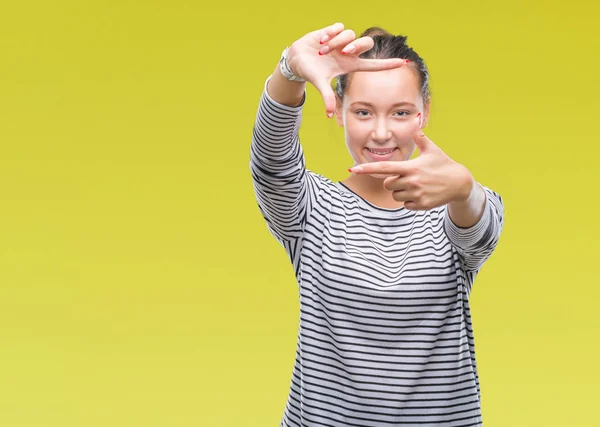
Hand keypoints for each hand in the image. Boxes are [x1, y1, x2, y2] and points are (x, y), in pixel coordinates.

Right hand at [287, 22, 408, 116]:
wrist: (297, 59)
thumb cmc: (311, 72)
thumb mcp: (319, 84)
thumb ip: (326, 97)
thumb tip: (328, 115)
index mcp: (350, 65)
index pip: (373, 65)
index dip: (388, 64)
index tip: (403, 63)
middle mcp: (348, 52)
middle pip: (366, 43)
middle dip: (356, 46)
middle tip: (343, 51)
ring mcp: (342, 41)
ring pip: (350, 34)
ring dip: (336, 42)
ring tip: (323, 50)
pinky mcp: (333, 31)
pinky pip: (339, 27)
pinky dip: (331, 33)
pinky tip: (322, 40)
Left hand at [349, 117, 474, 210]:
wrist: (460, 183)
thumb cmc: (443, 164)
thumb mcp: (432, 149)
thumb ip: (420, 137)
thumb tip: (416, 120)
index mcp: (411, 167)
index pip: (384, 168)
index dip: (367, 168)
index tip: (353, 169)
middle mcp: (412, 181)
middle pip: (388, 184)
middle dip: (394, 181)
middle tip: (408, 177)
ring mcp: (416, 194)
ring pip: (395, 195)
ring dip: (401, 191)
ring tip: (416, 185)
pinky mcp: (421, 205)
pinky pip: (405, 204)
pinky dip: (410, 200)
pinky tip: (421, 193)